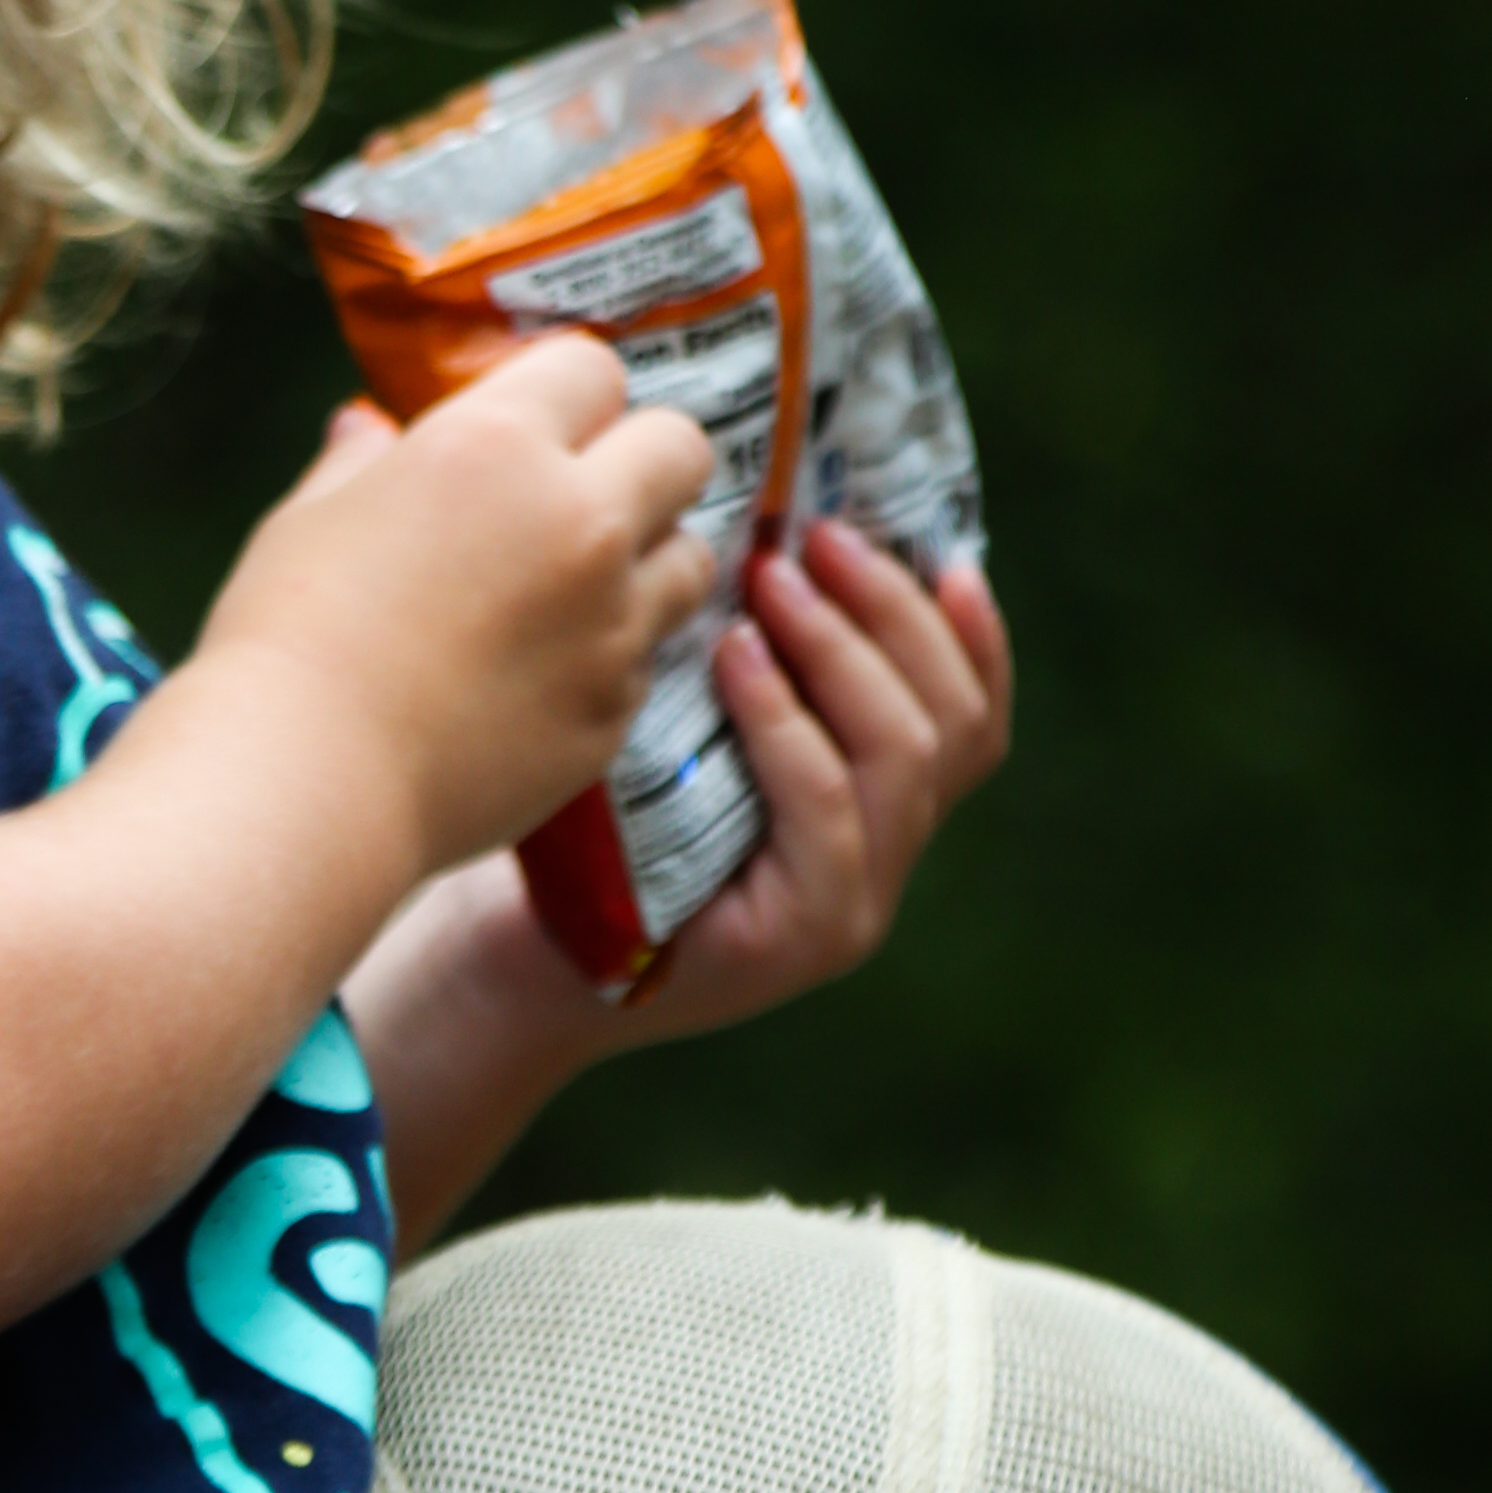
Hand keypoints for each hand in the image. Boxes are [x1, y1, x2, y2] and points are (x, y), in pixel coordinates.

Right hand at [196, 343, 719, 887]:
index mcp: (498, 446)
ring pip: (692, 557)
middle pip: (681, 448)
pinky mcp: (616, 709)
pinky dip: (614, 656)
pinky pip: (648, 659)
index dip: (569, 395)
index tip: (541, 426)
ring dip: (652, 559)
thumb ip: (360, 462)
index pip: (595, 369)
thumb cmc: (287, 637)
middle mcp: (580, 520)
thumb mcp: (310, 519)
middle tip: (593, 494)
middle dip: (645, 460)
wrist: (309, 782)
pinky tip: (548, 674)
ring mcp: (611, 621)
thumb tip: (368, 426)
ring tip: (587, 587)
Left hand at [611, 522, 1012, 1046]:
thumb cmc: (590, 831)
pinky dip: (785, 719)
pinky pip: (822, 806)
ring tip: (769, 578)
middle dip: (892, 612)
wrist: (519, 962)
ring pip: (904, 757)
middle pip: (953, 723)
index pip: (973, 720)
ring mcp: (852, 908)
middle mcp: (885, 864)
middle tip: (817, 535)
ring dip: (840, 648)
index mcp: (878, 813)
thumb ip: (753, 670)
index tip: (937, 549)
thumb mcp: (686, 734)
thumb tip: (775, 530)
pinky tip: (735, 658)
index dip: (972, 634)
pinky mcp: (799, 940)